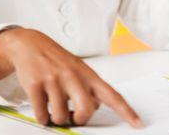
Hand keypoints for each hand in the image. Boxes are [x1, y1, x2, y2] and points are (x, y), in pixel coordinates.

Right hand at [0, 28, 143, 127]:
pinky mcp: (36, 85)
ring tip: (55, 107)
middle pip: (86, 110)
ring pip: (61, 116)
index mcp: (89, 74)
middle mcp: (74, 76)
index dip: (127, 111)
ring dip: (57, 118)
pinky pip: (42, 115)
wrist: (30, 44)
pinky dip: (42, 117)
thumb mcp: (79, 69)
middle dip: (79, 120)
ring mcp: (55, 80)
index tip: (138, 123)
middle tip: (73, 116)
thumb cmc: (58, 60)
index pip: (113, 95)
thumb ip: (89, 89)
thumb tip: (94, 109)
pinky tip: (42, 106)